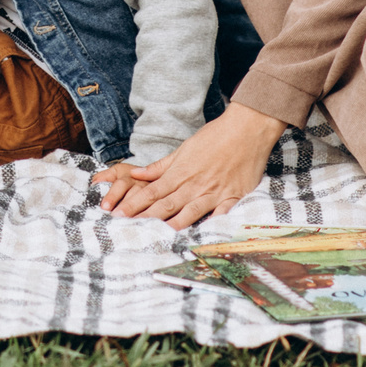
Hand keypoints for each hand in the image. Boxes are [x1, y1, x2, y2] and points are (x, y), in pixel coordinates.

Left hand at [91, 103, 284, 228]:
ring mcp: (214, 192)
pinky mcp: (233, 197)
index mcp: (181, 172)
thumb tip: (136, 173)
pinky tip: (201, 237)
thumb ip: (161, 166)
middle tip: (126, 228)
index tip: (118, 213)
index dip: (134, 204)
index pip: (152, 191)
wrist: (247, 129)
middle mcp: (195, 184)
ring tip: (155, 238)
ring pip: (189, 214)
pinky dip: (211, 226)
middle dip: (144, 217)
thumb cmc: (215, 136)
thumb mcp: (185, 148)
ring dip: (171, 226)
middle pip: (165, 205)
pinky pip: (220, 216)